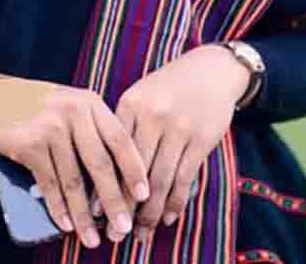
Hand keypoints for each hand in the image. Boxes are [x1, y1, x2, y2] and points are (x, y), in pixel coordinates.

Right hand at [0, 85, 149, 247]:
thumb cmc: (37, 106)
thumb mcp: (71, 105)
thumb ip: (93, 129)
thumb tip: (119, 178)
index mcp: (90, 103)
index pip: (120, 139)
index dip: (134, 169)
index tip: (146, 195)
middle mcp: (74, 113)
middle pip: (101, 165)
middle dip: (114, 201)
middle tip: (123, 227)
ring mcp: (51, 128)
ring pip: (74, 180)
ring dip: (83, 215)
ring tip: (92, 238)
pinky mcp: (30, 144)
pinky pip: (49, 184)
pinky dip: (58, 208)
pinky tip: (65, 224)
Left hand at [115, 44, 248, 241]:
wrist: (211, 71)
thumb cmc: (168, 87)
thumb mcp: (140, 96)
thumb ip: (123, 127)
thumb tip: (101, 172)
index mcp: (131, 104)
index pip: (112, 153)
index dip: (103, 186)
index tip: (94, 211)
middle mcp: (153, 116)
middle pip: (134, 172)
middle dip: (124, 207)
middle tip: (114, 234)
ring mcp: (179, 128)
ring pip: (160, 180)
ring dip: (150, 213)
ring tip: (141, 233)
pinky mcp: (202, 139)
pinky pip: (185, 178)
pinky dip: (176, 203)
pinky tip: (169, 218)